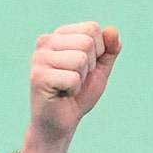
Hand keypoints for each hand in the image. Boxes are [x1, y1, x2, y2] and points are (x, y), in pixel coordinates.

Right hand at [28, 20, 120, 146]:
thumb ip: (109, 50)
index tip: (84, 68)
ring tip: (68, 87)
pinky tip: (61, 94)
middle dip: (90, 66)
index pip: (93, 28)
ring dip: (81, 79)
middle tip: (76, 80)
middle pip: (87, 42)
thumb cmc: (78, 95)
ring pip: (80, 59)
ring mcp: (39, 58)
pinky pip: (73, 78)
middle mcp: (45, 42)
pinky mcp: (39, 76)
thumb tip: (113, 31)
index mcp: (59, 35)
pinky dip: (73, 90)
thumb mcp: (99, 70)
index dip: (99, 52)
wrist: (60, 124)